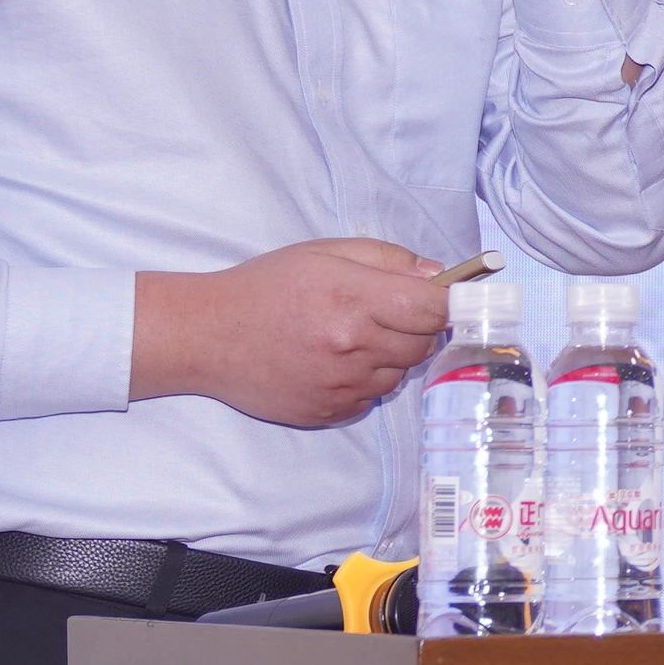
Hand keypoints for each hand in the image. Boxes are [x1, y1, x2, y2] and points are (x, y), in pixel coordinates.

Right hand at [132, 239, 456, 429]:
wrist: (208, 336)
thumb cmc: (266, 287)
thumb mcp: (325, 252)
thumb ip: (389, 260)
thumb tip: (439, 275)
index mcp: (353, 299)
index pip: (434, 307)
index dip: (451, 301)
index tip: (455, 297)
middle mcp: (352, 346)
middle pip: (425, 342)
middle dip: (419, 326)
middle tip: (389, 312)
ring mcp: (341, 385)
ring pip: (402, 372)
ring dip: (392, 355)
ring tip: (352, 336)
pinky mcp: (330, 412)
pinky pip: (373, 397)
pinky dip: (366, 380)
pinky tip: (335, 361)